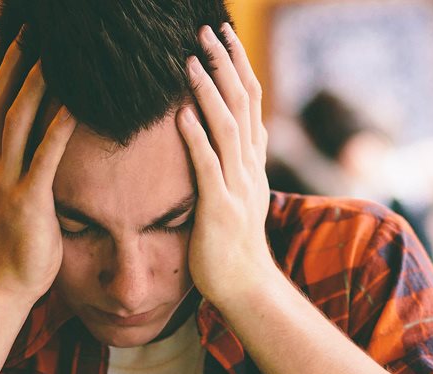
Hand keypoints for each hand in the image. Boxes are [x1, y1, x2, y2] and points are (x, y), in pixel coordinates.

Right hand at [0, 30, 77, 304]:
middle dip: (12, 59)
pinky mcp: (28, 201)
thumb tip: (23, 143)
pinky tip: (75, 103)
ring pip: (15, 119)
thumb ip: (10, 166)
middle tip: (29, 27)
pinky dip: (58, 126)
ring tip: (53, 51)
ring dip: (34, 81)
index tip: (6, 33)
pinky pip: (44, 156)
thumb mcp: (4, 195)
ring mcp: (5, 182)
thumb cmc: (12, 243)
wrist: (1, 286)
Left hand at [176, 23, 275, 304]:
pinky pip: (208, 167)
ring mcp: (237, 186)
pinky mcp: (219, 208)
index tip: (223, 34)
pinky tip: (180, 115)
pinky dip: (196, 139)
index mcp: (252, 160)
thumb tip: (216, 131)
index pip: (249, 100)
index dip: (237, 65)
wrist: (245, 286)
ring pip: (227, 127)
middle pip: (242, 103)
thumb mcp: (235, 193)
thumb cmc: (231, 242)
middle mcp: (249, 166)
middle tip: (207, 29)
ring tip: (191, 60)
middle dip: (225, 63)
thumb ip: (229, 162)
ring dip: (209, 91)